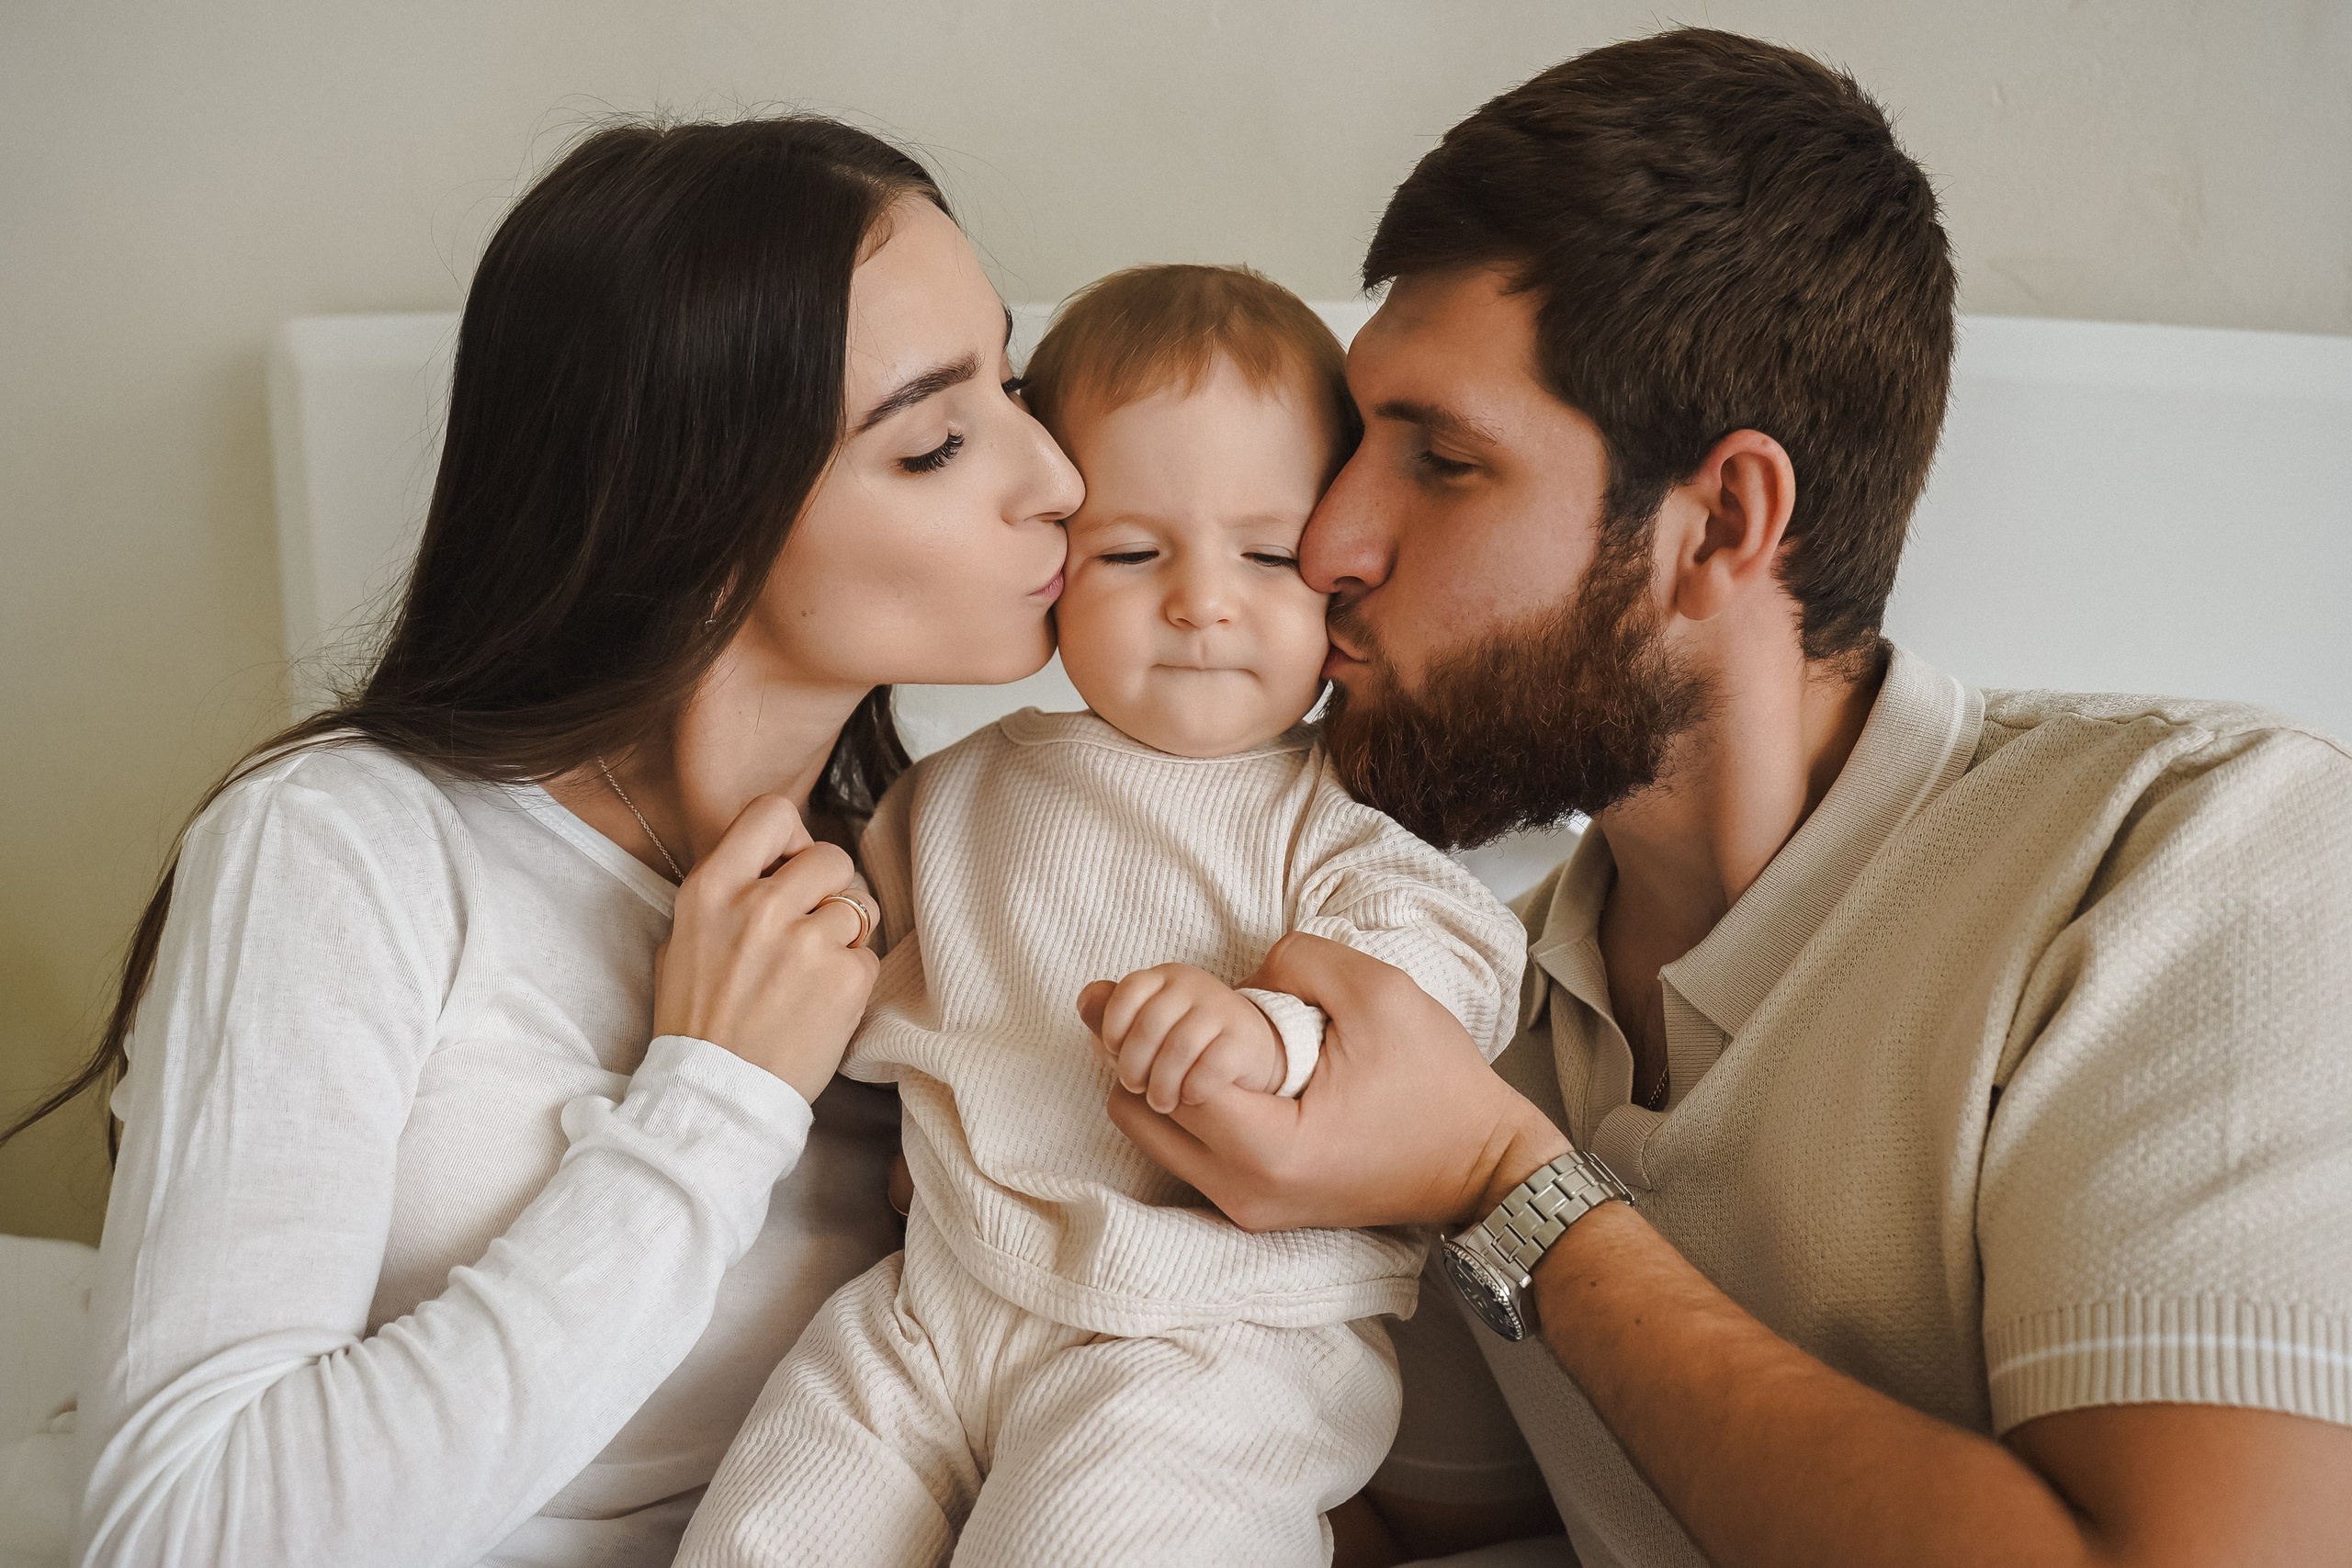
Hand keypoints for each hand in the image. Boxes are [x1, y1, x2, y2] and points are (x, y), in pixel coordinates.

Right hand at [652, 793, 878, 1102]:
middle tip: (810, 926)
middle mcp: (759, 906)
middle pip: (831, 856)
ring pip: (859, 905)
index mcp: (712, 888)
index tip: (790, 868)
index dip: (792, 838)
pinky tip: (821, 1003)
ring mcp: (806, 942)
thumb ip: (727, 894)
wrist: (715, 1096)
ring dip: (845, 934)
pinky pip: (868, 956)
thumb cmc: (696, 1021)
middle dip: (829, 888)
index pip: (773, 813)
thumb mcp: (682, 940)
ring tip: (813, 971)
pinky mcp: (845, 979)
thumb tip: (774, 866)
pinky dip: (852, 978)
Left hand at [1079, 964, 1285, 1113]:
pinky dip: (1194, 1089)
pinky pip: (1211, 1066)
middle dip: (1134, 1065)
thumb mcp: (1147, 1024)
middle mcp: (1193, 985)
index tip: (1114, 1053)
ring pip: (1179, 1048)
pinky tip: (1191, 1096)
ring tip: (1161, 1101)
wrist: (1248, 1047)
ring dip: (1163, 1085)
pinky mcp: (1244, 1037)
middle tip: (1136, 1088)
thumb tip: (1085, 1001)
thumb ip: (1111, 1016)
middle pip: (1150, 1025)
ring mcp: (1221, 1008)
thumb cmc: (1184, 1039)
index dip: (1112, 1027)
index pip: (1127, 992)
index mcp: (1163, 978)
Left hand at [1085, 933, 1567, 1231]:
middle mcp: (1245, 1192)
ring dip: (1152, 1079)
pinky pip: (1183, 1153)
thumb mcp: (1377, 992)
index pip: (1165, 1075)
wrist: (1483, 1165)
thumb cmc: (1438, 1083)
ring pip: (1150, 1136)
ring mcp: (1248, 1208)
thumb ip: (1294, 961)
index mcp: (1270, 1148)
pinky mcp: (1256, 1209)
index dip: (1155, 1019)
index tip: (1162, 982)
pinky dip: (1179, 1106)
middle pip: (1135, 1110)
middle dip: (1135, 1050)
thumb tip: (1237, 975)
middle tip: (1157, 1000)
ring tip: (1183, 1029)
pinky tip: (1208, 1064)